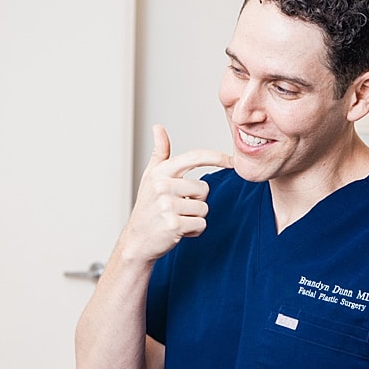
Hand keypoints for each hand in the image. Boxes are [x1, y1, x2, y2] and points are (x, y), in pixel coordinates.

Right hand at [122, 125, 232, 264]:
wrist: (137, 240)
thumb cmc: (147, 207)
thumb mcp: (151, 177)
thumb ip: (160, 152)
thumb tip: (158, 127)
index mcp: (160, 172)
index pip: (194, 157)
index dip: (216, 158)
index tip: (231, 161)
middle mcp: (163, 186)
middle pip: (204, 189)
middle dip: (197, 201)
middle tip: (178, 208)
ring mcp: (168, 206)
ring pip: (204, 208)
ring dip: (195, 217)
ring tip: (176, 219)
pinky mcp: (174, 225)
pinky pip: (201, 224)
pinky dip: (194, 230)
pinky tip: (178, 230)